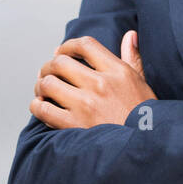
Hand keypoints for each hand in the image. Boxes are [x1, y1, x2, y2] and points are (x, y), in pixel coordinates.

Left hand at [30, 32, 156, 129]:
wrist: (145, 148)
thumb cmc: (144, 117)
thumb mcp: (142, 83)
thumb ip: (133, 57)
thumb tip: (130, 35)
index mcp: (118, 71)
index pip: (85, 45)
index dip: (68, 45)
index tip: (61, 52)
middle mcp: (100, 84)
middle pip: (60, 62)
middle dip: (49, 65)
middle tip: (48, 72)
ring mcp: (86, 105)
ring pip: (48, 83)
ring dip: (41, 85)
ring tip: (43, 90)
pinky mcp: (75, 125)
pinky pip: (43, 109)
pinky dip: (37, 105)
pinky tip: (41, 106)